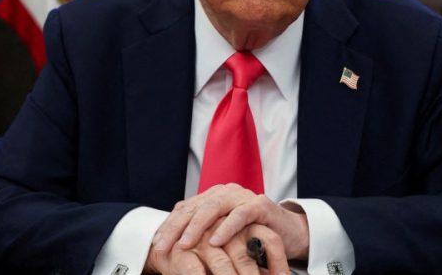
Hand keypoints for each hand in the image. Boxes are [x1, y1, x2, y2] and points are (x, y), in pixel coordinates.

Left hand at [152, 184, 309, 260]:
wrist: (287, 233)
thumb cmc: (251, 236)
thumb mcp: (222, 236)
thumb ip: (202, 234)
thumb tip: (171, 246)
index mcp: (212, 198)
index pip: (184, 210)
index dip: (168, 226)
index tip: (154, 245)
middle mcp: (224, 193)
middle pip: (194, 207)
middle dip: (175, 228)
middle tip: (161, 247)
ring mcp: (242, 197)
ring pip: (213, 208)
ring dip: (197, 227)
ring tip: (184, 244)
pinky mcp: (260, 205)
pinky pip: (240, 215)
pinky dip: (226, 228)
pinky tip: (215, 240)